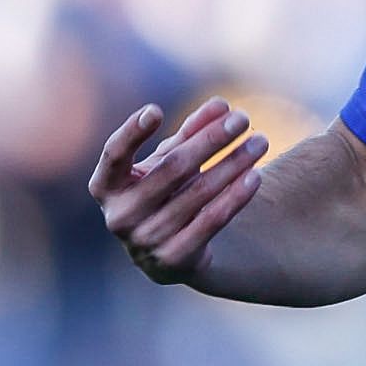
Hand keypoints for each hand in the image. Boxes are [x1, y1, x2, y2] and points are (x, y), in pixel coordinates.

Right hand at [88, 97, 268, 283]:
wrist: (169, 253)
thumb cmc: (164, 192)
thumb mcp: (169, 161)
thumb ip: (190, 132)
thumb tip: (222, 105)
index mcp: (106, 186)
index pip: (114, 155)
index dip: (131, 133)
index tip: (155, 110)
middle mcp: (119, 216)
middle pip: (171, 168)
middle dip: (211, 139)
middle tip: (242, 119)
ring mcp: (144, 241)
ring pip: (197, 193)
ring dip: (233, 164)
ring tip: (259, 142)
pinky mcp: (173, 259)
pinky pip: (211, 221)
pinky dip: (234, 196)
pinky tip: (255, 175)